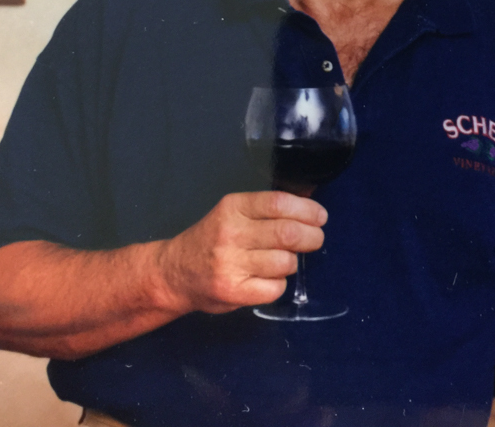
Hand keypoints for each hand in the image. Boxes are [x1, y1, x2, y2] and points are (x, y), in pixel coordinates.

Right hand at [153, 191, 327, 314]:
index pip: (278, 203)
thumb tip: (309, 207)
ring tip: (282, 260)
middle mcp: (231, 233)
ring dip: (292, 262)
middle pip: (288, 233)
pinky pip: (276, 287)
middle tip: (316, 238)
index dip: (306, 210)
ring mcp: (231, 264)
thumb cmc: (211, 239)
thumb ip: (265, 210)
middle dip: (312, 236)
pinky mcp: (234, 291)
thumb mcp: (232, 214)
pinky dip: (279, 284)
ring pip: (285, 262)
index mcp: (233, 207)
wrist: (174, 273)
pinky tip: (267, 279)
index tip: (320, 216)